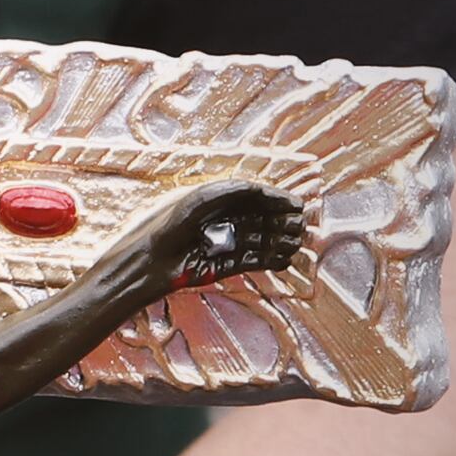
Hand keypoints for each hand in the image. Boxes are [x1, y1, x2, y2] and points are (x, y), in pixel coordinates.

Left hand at [165, 181, 308, 287]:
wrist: (157, 259)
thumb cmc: (175, 224)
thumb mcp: (206, 198)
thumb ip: (237, 190)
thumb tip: (265, 191)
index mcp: (224, 202)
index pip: (260, 199)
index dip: (280, 201)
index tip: (297, 205)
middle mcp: (229, 221)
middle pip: (266, 220)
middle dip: (284, 222)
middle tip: (296, 226)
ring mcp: (230, 243)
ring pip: (265, 241)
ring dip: (282, 242)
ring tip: (293, 243)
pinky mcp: (229, 264)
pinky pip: (256, 261)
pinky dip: (272, 261)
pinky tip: (284, 259)